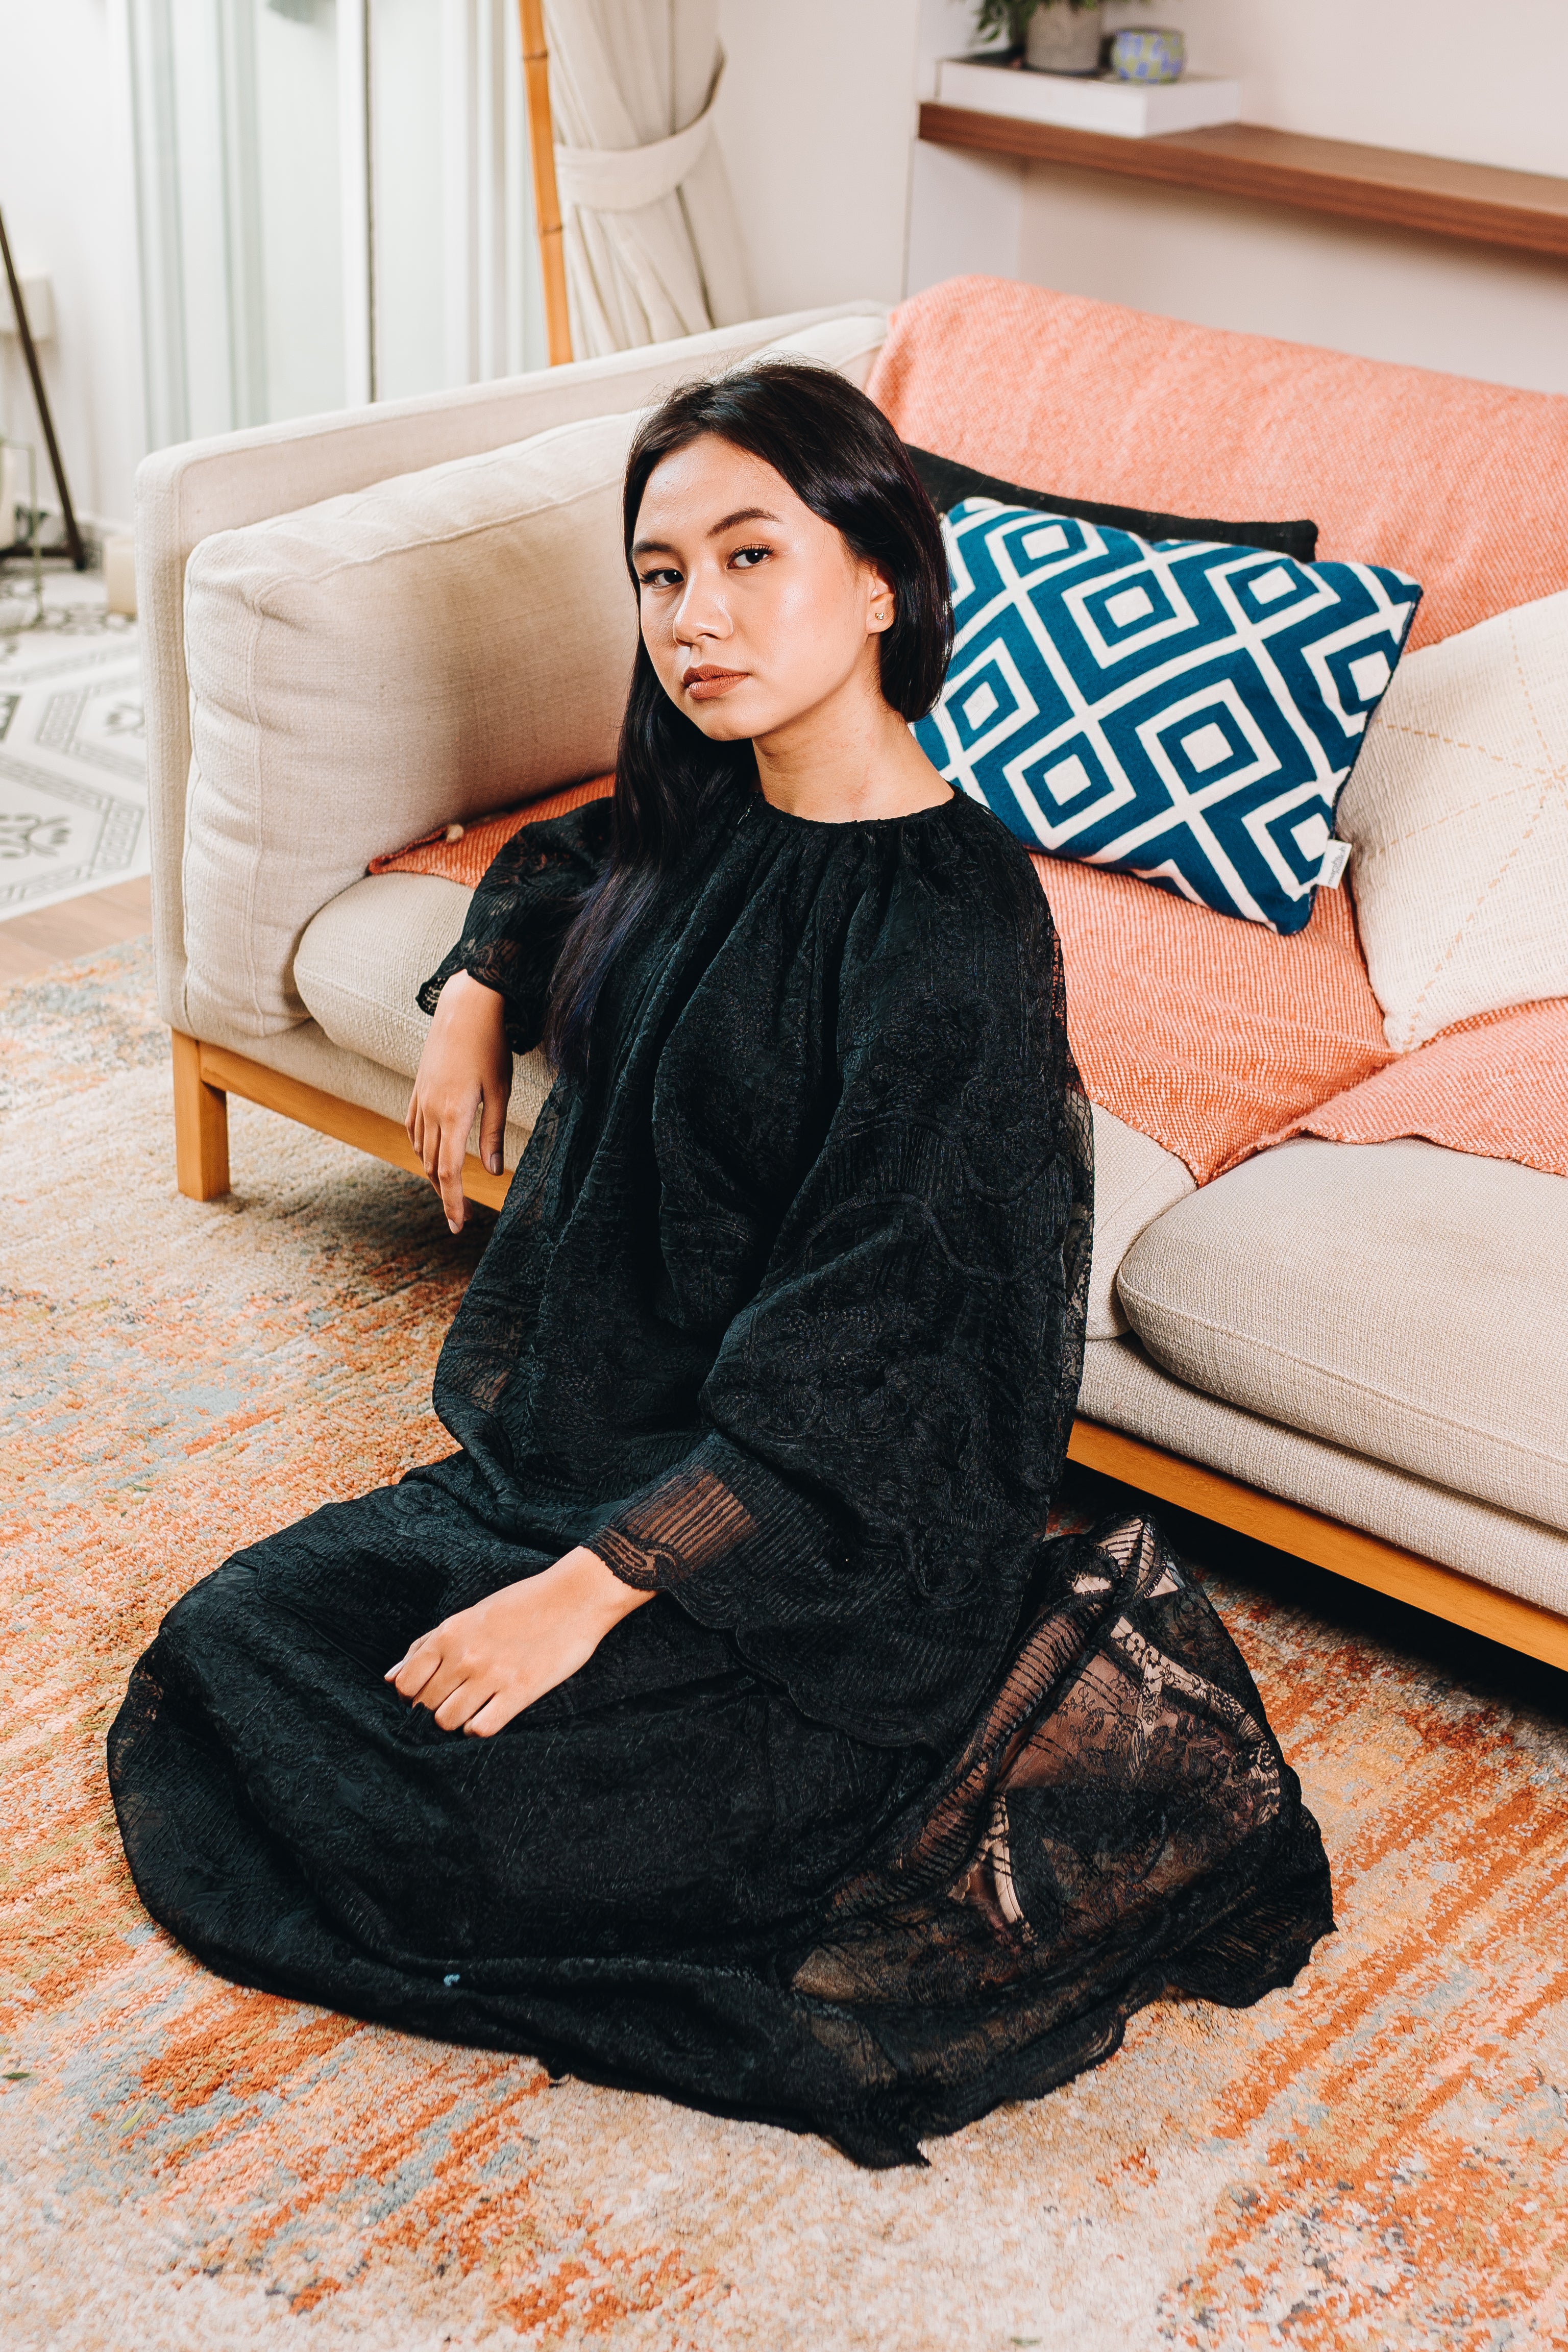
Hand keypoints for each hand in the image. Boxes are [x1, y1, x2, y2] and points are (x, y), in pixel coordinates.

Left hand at [385, 1546, 650, 1735]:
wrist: (575, 1597)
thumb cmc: (520, 1604)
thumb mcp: (467, 1617)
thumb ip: (425, 1645)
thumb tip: (389, 1678)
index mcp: (449, 1634)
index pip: (404, 1685)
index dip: (412, 1694)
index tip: (430, 1690)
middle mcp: (465, 1656)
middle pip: (425, 1707)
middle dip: (435, 1707)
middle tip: (459, 1696)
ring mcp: (492, 1675)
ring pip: (448, 1721)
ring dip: (457, 1719)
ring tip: (475, 1705)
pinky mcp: (521, 1691)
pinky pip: (481, 1728)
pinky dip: (481, 1727)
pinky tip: (492, 1712)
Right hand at [406, 969, 511, 1232]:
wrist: (465, 1008)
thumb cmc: (490, 1048)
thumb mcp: (500, 1092)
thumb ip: (493, 1133)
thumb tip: (493, 1172)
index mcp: (454, 1115)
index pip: (449, 1172)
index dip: (453, 1203)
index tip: (458, 1227)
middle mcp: (431, 1111)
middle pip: (433, 1167)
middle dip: (445, 1196)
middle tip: (457, 1219)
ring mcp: (420, 1099)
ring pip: (421, 1150)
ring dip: (433, 1174)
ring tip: (448, 1192)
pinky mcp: (417, 1089)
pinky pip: (412, 1128)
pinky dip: (420, 1149)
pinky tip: (429, 1157)